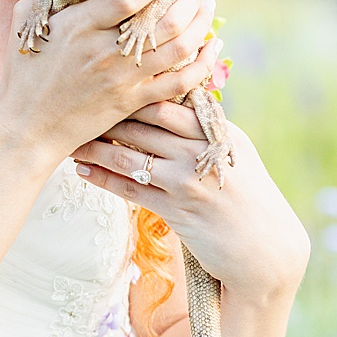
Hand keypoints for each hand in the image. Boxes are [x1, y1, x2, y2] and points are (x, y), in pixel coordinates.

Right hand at [0, 0, 218, 162]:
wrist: (28, 126)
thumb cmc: (24, 70)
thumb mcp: (25, 21)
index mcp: (81, 27)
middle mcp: (107, 52)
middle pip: (165, 21)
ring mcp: (124, 79)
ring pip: (179, 48)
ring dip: (201, 24)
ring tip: (207, 7)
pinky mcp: (133, 102)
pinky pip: (180, 83)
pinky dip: (202, 63)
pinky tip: (212, 47)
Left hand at [73, 100, 309, 303]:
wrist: (266, 249)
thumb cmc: (250, 200)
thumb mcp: (237, 155)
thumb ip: (207, 132)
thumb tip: (174, 108)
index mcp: (218, 131)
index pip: (168, 103)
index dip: (135, 94)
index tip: (108, 86)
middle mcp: (201, 150)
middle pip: (143, 124)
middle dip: (107, 115)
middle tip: (77, 107)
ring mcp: (188, 180)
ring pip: (129, 155)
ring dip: (95, 147)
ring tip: (70, 140)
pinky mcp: (176, 211)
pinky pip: (129, 189)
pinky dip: (103, 178)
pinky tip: (83, 171)